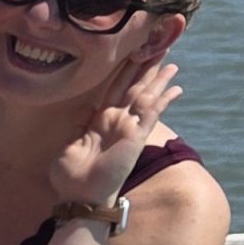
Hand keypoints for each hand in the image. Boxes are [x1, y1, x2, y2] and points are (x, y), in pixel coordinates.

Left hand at [51, 58, 179, 206]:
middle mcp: (116, 122)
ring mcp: (128, 129)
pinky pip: (151, 115)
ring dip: (158, 81)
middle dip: (145, 70)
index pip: (113, 90)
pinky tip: (174, 89)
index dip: (123, 73)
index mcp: (99, 122)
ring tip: (171, 63)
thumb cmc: (71, 175)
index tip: (131, 55)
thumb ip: (78, 126)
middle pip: (133, 88)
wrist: (80, 195)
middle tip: (157, 49)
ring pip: (146, 97)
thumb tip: (82, 109)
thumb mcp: (69, 145)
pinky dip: (162, 101)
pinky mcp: (135, 137)